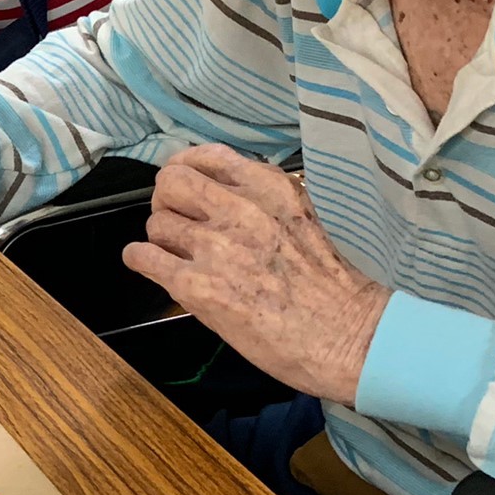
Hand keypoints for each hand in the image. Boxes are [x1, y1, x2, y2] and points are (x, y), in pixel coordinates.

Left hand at [124, 145, 391, 403]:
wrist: (353, 337)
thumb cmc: (338, 286)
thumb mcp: (308, 218)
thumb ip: (266, 200)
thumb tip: (228, 192)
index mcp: (270, 189)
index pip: (205, 157)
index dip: (187, 170)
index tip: (187, 185)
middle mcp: (239, 210)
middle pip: (170, 183)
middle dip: (167, 201)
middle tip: (177, 221)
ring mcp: (215, 247)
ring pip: (156, 222)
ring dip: (160, 238)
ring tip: (176, 254)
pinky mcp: (197, 286)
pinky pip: (142, 257)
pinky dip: (141, 260)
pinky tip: (154, 268)